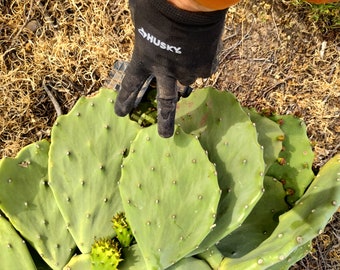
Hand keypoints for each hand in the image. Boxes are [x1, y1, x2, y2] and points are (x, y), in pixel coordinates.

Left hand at [114, 0, 226, 137]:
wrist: (190, 0)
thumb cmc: (158, 3)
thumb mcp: (139, 13)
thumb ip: (142, 29)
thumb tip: (144, 27)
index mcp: (144, 59)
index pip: (131, 85)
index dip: (125, 100)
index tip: (121, 114)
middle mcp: (165, 71)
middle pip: (165, 104)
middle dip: (165, 121)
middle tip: (165, 136)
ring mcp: (187, 70)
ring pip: (186, 84)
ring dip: (184, 84)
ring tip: (185, 87)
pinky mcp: (206, 64)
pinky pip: (203, 69)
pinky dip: (200, 64)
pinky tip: (201, 56)